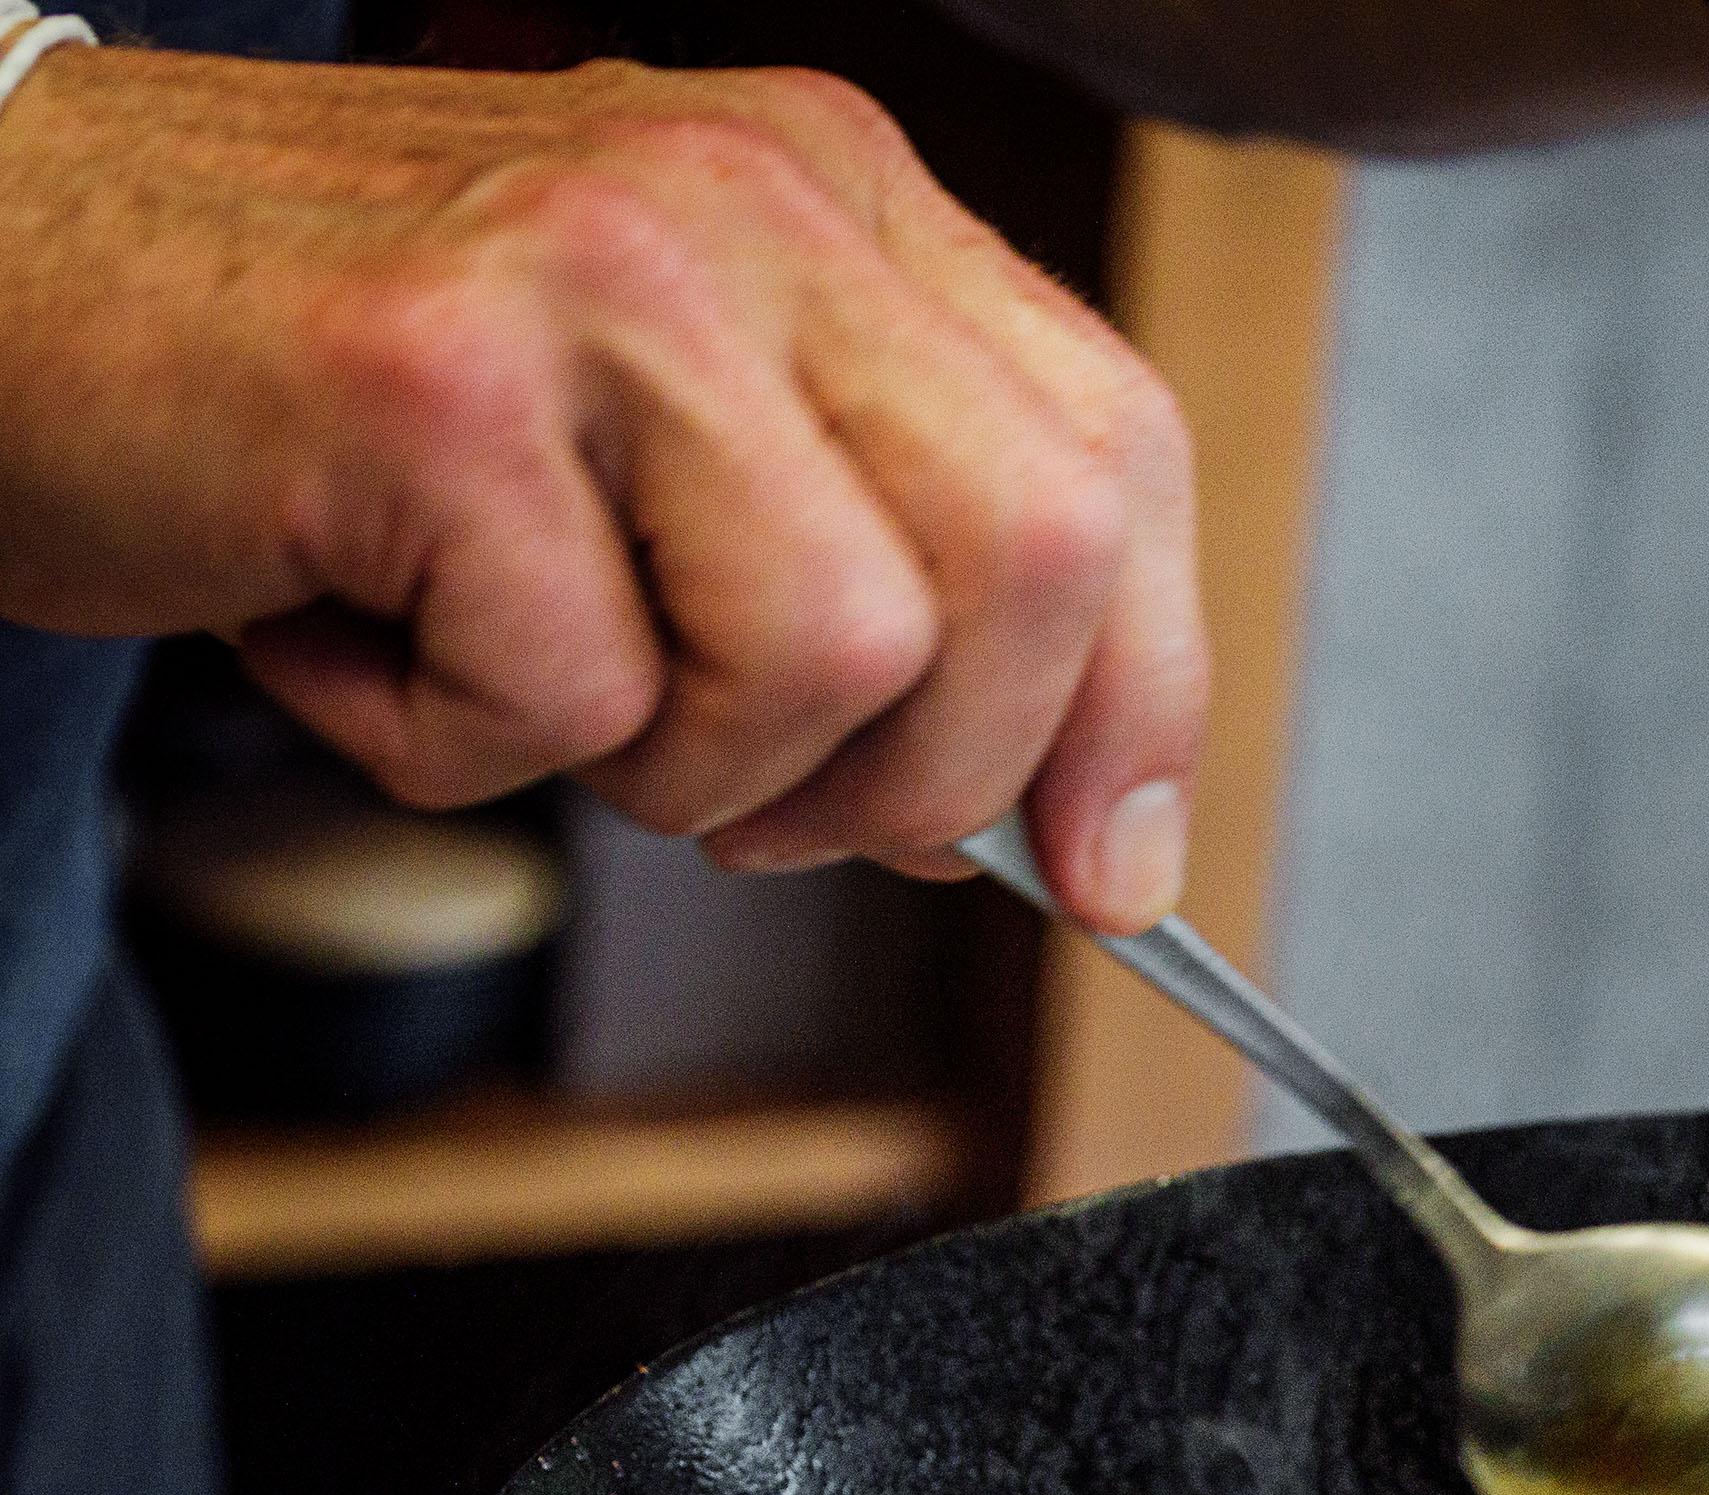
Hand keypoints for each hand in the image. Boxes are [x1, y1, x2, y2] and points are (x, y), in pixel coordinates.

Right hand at [0, 50, 1201, 928]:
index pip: (1120, 456)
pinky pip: (573, 703)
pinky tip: (360, 634)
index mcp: (841, 197)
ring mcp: (601, 269)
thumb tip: (1050, 818)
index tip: (1108, 862)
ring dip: (682, 767)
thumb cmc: (341, 399)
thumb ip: (877, 567)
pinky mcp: (436, 381)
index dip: (1145, 695)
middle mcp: (754, 196)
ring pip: (839, 653)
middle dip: (929, 772)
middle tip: (750, 797)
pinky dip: (453, 747)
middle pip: (1040, 561)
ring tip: (514, 675)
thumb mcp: (667, 445)